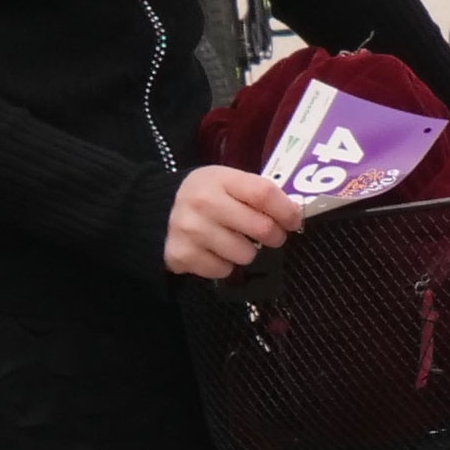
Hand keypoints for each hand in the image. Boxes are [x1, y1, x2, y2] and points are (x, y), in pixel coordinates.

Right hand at [165, 165, 306, 277]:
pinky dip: (224, 265)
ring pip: (245, 254)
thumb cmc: (203, 196)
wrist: (155, 211)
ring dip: (247, 252)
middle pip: (260, 227)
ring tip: (234, 242)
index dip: (286, 210)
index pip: (264, 193)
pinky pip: (223, 270)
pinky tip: (214, 252)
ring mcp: (191, 230)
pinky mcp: (182, 255)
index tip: (294, 221)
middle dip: (274, 236)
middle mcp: (204, 203)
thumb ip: (255, 193)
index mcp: (219, 179)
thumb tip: (292, 214)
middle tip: (270, 236)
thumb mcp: (226, 182)